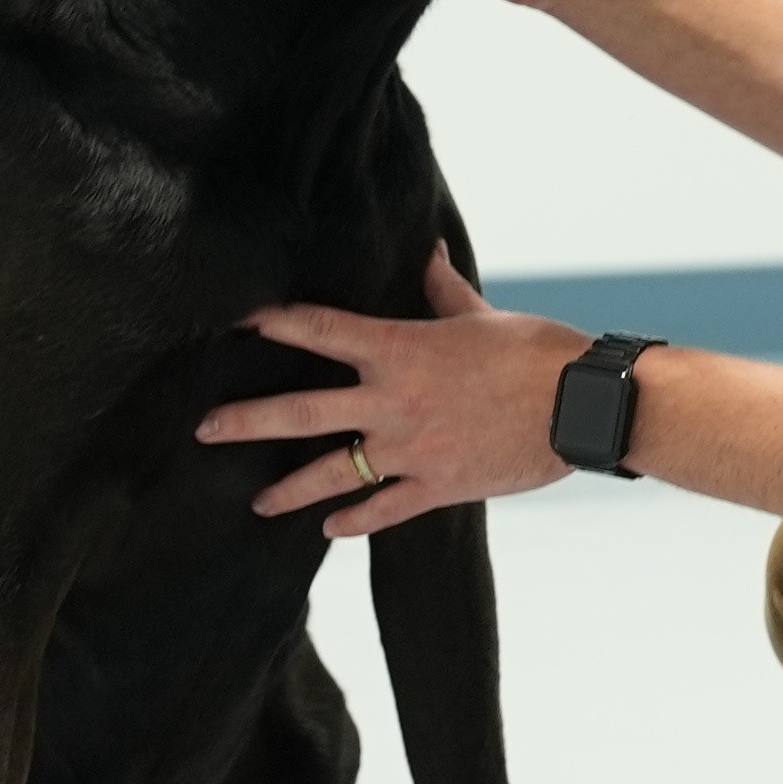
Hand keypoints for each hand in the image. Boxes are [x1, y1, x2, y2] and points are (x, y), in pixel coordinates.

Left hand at [198, 245, 586, 537]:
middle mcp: (393, 402)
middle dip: (247, 420)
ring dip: (289, 488)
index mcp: (401, 349)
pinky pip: (383, 509)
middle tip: (205, 429)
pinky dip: (354, 520)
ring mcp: (410, 450)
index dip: (277, 322)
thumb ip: (444, 289)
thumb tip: (428, 254)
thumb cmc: (536, 351)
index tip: (242, 320)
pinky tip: (330, 529)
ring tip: (258, 501)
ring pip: (333, 472)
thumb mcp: (484, 314)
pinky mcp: (437, 487)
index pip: (322, 330)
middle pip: (302, 412)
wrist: (577, 407)